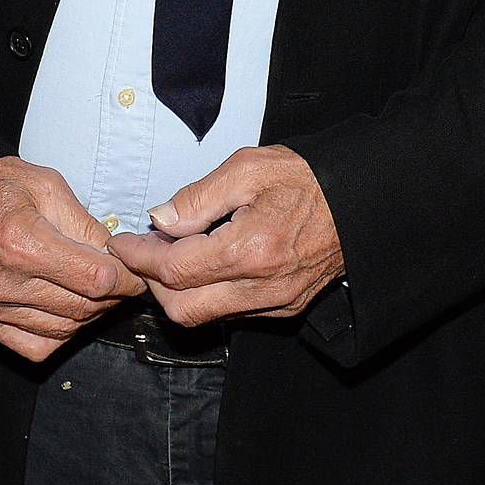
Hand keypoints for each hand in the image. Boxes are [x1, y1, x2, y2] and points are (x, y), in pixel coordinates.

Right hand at [0, 156, 144, 362]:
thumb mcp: (47, 185)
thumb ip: (85, 224)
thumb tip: (117, 255)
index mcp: (20, 241)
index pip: (94, 278)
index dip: (126, 278)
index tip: (134, 271)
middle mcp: (1, 280)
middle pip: (81, 307)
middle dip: (113, 297)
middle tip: (121, 281)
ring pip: (62, 331)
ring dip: (89, 317)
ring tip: (96, 293)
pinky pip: (32, 347)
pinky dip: (58, 336)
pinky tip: (65, 313)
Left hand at [109, 146, 341, 329]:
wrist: (361, 202)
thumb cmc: (309, 179)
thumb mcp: (249, 168)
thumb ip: (198, 196)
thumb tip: (160, 219)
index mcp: (252, 249)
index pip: (175, 269)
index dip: (140, 257)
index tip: (123, 243)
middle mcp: (263, 286)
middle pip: (183, 308)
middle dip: (153, 283)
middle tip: (144, 250)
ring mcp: (276, 303)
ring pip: (206, 316)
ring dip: (179, 291)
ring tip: (173, 254)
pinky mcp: (285, 308)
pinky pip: (232, 312)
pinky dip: (208, 294)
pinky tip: (206, 264)